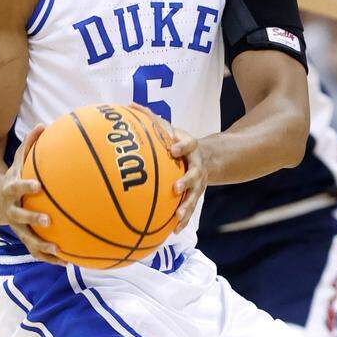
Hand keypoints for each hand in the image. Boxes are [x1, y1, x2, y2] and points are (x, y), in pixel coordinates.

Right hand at [1, 124, 65, 265]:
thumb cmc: (11, 178)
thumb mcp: (16, 162)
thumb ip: (29, 145)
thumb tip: (43, 125)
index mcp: (9, 191)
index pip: (16, 188)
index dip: (25, 187)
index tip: (38, 186)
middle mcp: (11, 211)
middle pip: (20, 218)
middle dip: (32, 220)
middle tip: (48, 221)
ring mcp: (16, 227)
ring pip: (28, 240)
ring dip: (42, 246)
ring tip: (60, 251)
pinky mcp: (23, 237)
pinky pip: (36, 250)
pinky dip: (50, 257)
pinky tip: (68, 261)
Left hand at [129, 104, 206, 232]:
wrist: (207, 157)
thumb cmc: (179, 141)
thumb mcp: (170, 128)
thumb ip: (152, 118)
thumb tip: (129, 104)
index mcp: (191, 148)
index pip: (190, 144)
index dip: (183, 146)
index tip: (173, 148)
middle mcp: (197, 166)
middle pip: (195, 174)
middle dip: (186, 181)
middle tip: (175, 187)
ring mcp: (198, 183)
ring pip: (194, 196)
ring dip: (186, 207)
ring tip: (177, 216)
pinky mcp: (196, 196)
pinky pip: (190, 209)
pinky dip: (182, 221)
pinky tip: (173, 232)